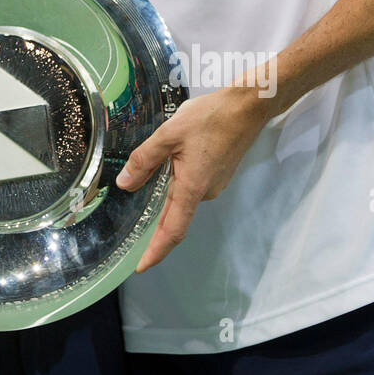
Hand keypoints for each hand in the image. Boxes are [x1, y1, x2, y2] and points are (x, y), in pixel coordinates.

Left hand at [116, 83, 270, 271]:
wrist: (248, 107)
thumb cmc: (210, 118)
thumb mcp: (169, 134)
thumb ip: (145, 160)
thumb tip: (125, 184)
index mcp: (192, 188)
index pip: (172, 230)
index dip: (156, 251)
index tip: (141, 267)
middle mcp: (205, 192)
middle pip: (175, 216)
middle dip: (155, 228)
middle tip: (131, 236)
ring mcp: (214, 184)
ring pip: (183, 198)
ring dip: (165, 201)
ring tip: (143, 195)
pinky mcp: (218, 173)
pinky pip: (192, 187)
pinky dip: (176, 187)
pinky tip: (165, 172)